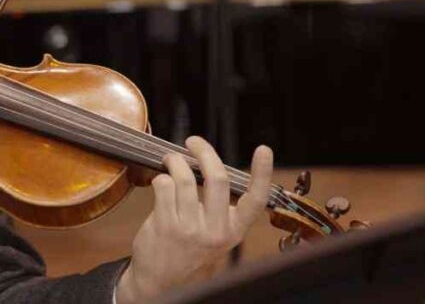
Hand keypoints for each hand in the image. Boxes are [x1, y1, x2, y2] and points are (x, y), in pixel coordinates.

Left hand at [115, 136, 273, 303]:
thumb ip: (218, 206)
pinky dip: (161, 177)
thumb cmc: (189, 251)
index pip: (255, 200)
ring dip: (175, 161)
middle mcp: (216, 230)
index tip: (264, 150)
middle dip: (204, 152)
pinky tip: (161, 182)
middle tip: (193, 142)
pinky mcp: (166, 226)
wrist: (163, 282)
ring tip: (171, 160)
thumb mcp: (215, 234)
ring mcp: (190, 229)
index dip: (263, 173)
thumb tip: (207, 165)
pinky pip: (164, 186)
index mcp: (233, 230)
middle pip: (217, 178)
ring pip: (185, 178)